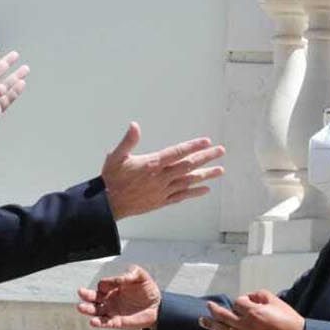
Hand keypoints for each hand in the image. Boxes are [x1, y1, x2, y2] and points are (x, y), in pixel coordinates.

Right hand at [76, 265, 161, 329]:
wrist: (158, 305)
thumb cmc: (147, 289)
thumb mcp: (141, 276)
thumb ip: (130, 273)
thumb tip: (119, 279)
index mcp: (113, 287)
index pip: (102, 285)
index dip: (105, 284)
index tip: (111, 284)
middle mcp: (109, 299)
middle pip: (93, 297)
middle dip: (86, 295)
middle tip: (81, 292)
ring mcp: (112, 311)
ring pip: (96, 311)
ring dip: (88, 310)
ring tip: (81, 307)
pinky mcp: (117, 321)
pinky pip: (106, 323)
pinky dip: (99, 323)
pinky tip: (93, 322)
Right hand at [100, 123, 224, 219]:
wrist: (108, 204)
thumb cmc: (112, 179)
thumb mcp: (116, 156)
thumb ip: (128, 141)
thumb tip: (135, 125)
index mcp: (152, 164)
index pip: (177, 153)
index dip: (193, 146)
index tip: (206, 141)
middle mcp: (161, 178)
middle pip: (188, 166)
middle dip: (206, 157)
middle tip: (220, 151)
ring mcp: (163, 190)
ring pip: (189, 181)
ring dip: (206, 175)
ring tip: (220, 170)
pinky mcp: (162, 201)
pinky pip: (182, 196)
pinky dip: (195, 192)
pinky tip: (206, 189)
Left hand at [199, 290, 305, 329]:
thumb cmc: (289, 320)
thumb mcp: (276, 300)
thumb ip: (259, 295)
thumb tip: (249, 298)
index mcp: (253, 312)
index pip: (238, 302)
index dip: (242, 301)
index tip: (248, 302)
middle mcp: (246, 325)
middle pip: (223, 316)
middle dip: (214, 309)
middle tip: (208, 305)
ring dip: (211, 325)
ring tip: (202, 321)